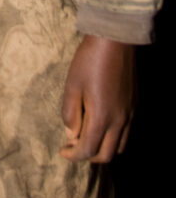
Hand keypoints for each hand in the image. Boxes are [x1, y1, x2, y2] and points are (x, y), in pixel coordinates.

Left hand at [60, 35, 135, 162]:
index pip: (89, 150)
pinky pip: (127, 133)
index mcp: (102, 117)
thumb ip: (70, 113)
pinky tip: (102, 124)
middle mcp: (120, 120)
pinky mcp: (135, 106)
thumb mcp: (72, 85)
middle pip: (107, 155)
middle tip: (74, 147)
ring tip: (87, 136)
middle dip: (89, 156)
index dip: (74, 155)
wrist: (116, 40)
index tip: (62, 151)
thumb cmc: (89, 61)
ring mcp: (130, 114)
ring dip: (103, 148)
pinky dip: (114, 138)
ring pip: (120, 146)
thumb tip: (71, 134)